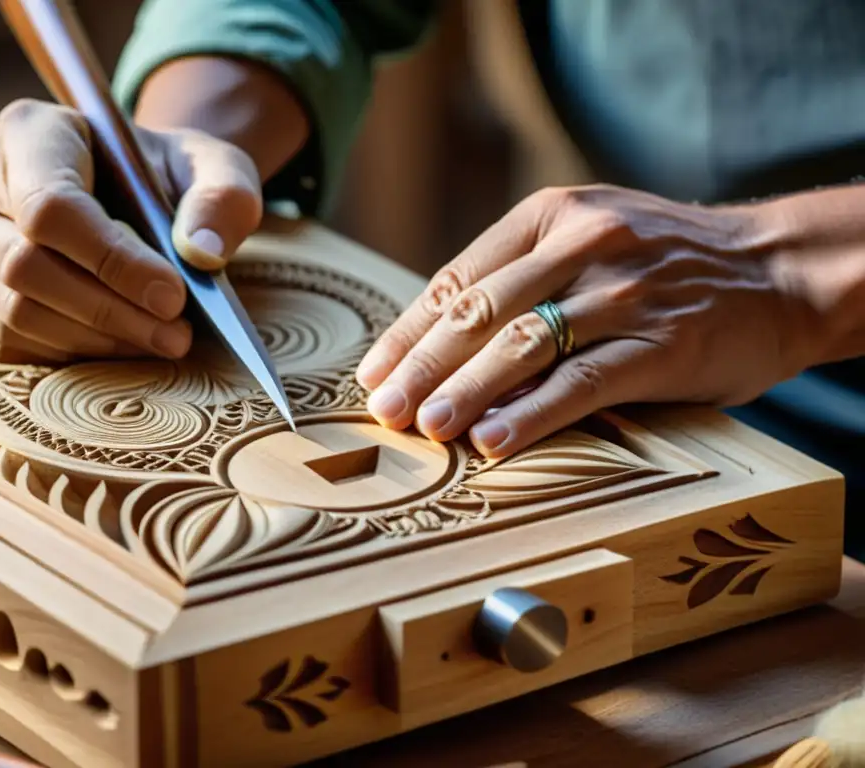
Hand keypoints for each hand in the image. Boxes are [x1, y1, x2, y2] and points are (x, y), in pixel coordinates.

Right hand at [0, 98, 261, 360]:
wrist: (134, 193)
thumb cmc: (168, 175)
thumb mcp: (214, 166)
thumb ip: (222, 197)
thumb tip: (202, 253)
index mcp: (31, 133)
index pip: (51, 206)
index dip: (112, 259)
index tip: (173, 295)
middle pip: (26, 266)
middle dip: (110, 311)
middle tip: (177, 334)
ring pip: (17, 311)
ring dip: (98, 340)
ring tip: (164, 343)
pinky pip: (15, 339)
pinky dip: (78, 353)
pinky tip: (128, 346)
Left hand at [356, 184, 826, 457]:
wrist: (778, 268)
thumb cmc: (667, 263)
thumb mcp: (591, 238)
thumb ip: (524, 275)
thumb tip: (440, 343)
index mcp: (552, 216)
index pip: (459, 278)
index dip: (409, 331)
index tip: (375, 374)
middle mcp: (582, 243)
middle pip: (479, 312)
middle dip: (423, 366)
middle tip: (385, 411)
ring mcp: (623, 291)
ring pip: (522, 346)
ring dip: (465, 391)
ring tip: (426, 428)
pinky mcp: (661, 342)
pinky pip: (581, 381)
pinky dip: (532, 414)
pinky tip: (493, 441)